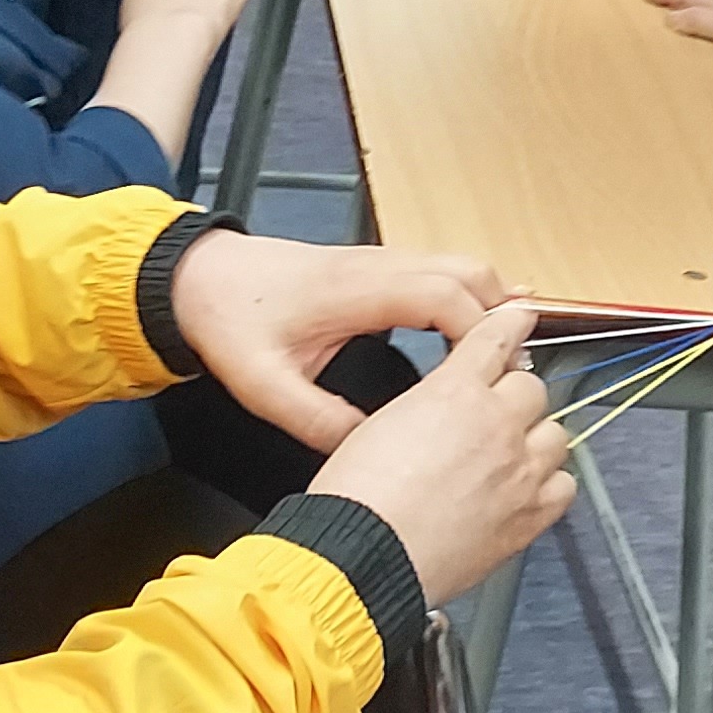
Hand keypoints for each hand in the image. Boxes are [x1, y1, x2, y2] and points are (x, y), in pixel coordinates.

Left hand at [169, 232, 506, 447]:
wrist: (200, 277)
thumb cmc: (231, 322)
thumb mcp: (263, 386)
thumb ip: (316, 421)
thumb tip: (365, 452)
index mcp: (357, 291)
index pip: (442, 296)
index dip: (478, 333)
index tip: (491, 376)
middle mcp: (379, 266)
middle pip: (468, 271)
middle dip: (501, 317)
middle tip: (512, 370)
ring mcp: (381, 261)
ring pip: (461, 265)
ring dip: (491, 303)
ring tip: (505, 356)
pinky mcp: (378, 266)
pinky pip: (443, 269)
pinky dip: (472, 294)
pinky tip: (481, 326)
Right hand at [304, 305, 576, 602]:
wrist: (363, 556)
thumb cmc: (357, 497)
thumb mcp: (379, 423)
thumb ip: (428, 404)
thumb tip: (443, 406)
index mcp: (454, 392)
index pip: (497, 339)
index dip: (510, 324)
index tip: (519, 318)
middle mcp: (496, 424)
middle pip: (532, 388)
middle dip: (513, 398)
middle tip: (494, 416)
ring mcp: (519, 470)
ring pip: (556, 434)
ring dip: (535, 439)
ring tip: (509, 457)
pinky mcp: (529, 515)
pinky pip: (564, 487)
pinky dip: (549, 485)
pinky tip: (526, 490)